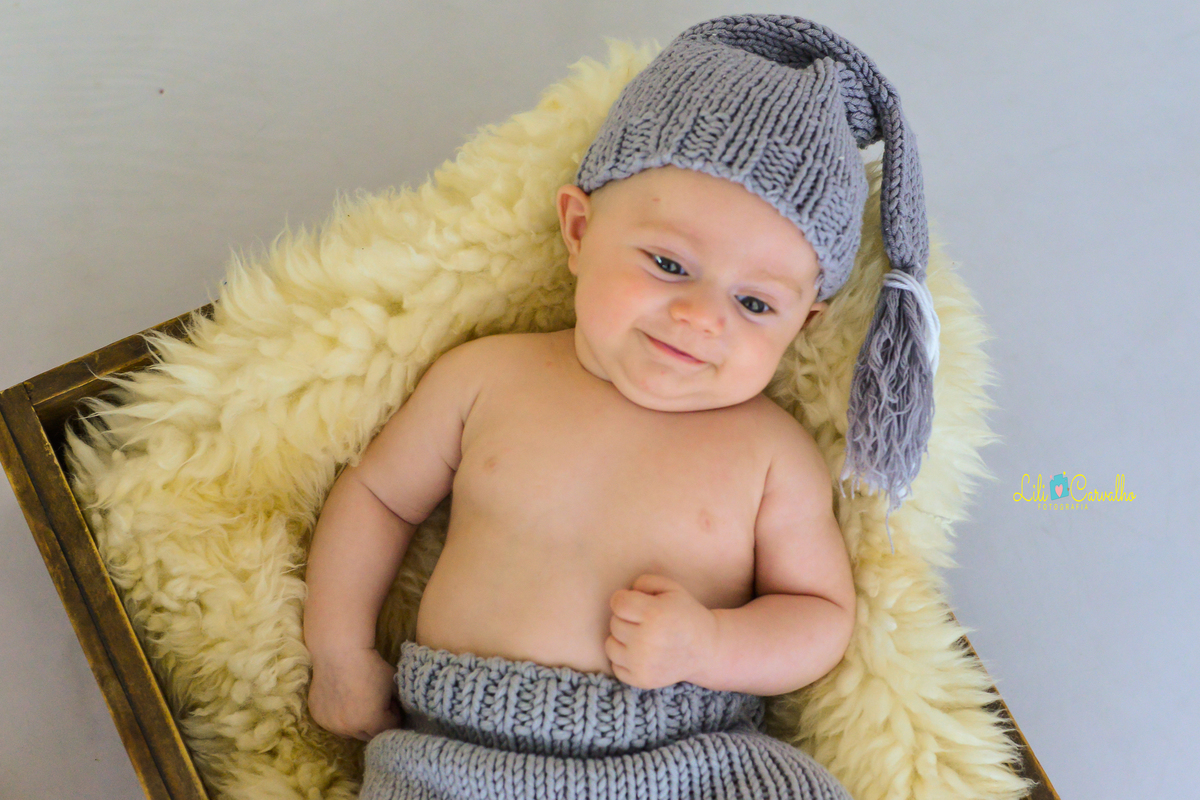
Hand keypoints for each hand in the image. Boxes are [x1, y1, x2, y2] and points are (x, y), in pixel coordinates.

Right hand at [307, 646, 403, 740]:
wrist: (339, 652)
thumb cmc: (370, 665)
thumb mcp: (393, 683)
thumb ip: (399, 701)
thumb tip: (400, 709)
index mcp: (371, 722)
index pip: (389, 728)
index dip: (394, 716)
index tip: (393, 705)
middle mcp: (350, 728)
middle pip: (369, 734)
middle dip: (377, 724)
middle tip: (378, 706)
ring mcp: (332, 725)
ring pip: (349, 732)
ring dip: (357, 723)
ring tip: (360, 704)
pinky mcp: (318, 717)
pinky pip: (333, 723)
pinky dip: (340, 717)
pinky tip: (343, 701)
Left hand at [605, 573, 718, 688]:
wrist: (706, 649)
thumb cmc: (685, 614)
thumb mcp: (671, 588)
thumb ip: (644, 582)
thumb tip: (623, 595)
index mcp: (654, 614)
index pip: (617, 603)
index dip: (624, 599)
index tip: (634, 603)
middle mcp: (646, 640)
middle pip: (614, 623)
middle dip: (626, 619)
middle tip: (645, 622)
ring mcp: (643, 663)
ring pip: (610, 645)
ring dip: (622, 639)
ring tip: (641, 637)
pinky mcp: (642, 680)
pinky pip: (615, 666)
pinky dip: (625, 659)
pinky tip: (641, 653)